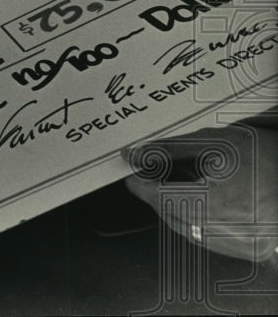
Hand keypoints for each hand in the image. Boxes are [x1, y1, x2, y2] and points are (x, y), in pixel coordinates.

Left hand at [124, 123, 277, 262]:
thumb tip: (136, 154)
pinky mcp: (242, 251)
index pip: (154, 195)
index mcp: (208, 202)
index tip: (131, 169)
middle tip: (155, 171)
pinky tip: (204, 201)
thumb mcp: (218, 143)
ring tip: (183, 183)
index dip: (138, 181)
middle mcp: (216, 230)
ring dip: (174, 205)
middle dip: (156, 191)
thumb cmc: (268, 163)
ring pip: (183, 226)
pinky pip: (203, 236)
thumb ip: (171, 149)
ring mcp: (230, 244)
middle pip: (167, 211)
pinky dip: (195, 218)